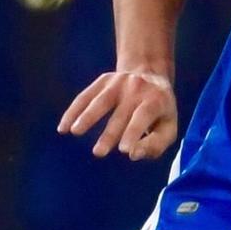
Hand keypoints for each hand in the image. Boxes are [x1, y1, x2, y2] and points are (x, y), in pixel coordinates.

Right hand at [58, 69, 178, 160]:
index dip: (134, 132)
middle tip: (98, 153)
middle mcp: (137, 88)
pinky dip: (73, 111)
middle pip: (121, 113)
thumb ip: (154, 145)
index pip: (143, 116)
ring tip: (74, 131)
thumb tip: (133, 155)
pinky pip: (86, 96)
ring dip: (87, 116)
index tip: (124, 151)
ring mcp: (119, 82)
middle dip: (109, 133)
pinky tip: (63, 127)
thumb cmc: (159, 112)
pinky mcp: (104, 80)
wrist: (150, 74)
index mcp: (156, 100)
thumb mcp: (168, 128)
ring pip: (101, 100)